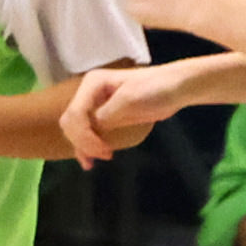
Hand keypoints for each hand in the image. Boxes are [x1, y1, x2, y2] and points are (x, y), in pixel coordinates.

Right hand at [61, 61, 177, 162]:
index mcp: (92, 84)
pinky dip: (85, 146)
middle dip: (82, 141)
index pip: (75, 113)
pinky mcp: (104, 116)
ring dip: (82, 146)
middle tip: (104, 155)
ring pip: (75, 129)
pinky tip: (88, 160)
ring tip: (93, 162)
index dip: (84, 135)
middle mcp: (88, 93)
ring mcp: (95, 105)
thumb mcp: (130, 99)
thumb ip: (108, 114)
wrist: (175, 88)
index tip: (104, 150)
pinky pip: (87, 133)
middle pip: (70, 122)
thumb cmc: (155, 88)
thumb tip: (94, 128)